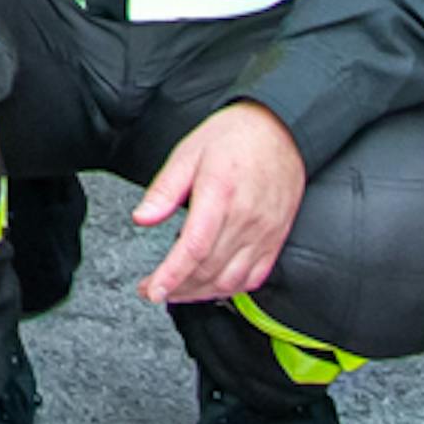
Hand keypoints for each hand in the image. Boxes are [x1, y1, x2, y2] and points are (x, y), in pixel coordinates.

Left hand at [130, 101, 306, 309]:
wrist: (280, 129)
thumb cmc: (234, 137)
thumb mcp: (188, 153)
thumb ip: (164, 190)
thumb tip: (142, 218)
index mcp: (220, 194)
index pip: (194, 248)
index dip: (171, 275)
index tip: (152, 290)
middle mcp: (246, 218)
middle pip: (208, 270)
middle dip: (176, 288)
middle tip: (153, 289)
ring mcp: (265, 232)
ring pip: (230, 281)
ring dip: (200, 293)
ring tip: (177, 290)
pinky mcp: (276, 239)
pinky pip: (254, 277)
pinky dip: (230, 289)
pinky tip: (211, 284)